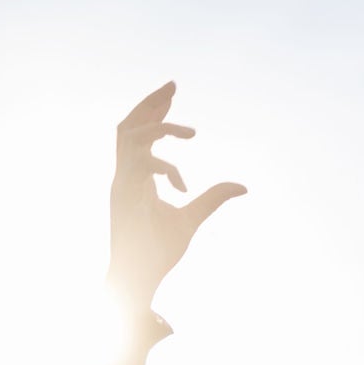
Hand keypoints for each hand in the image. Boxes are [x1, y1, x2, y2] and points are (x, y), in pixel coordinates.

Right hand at [108, 82, 246, 314]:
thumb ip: (212, 198)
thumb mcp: (192, 218)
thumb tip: (241, 185)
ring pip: (129, 139)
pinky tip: (182, 185)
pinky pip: (138, 169)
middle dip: (150, 102)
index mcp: (136, 177)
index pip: (138, 132)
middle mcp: (125, 176)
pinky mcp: (124, 200)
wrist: (138, 280)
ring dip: (158, 128)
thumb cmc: (158, 252)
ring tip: (192, 133)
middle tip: (173, 84)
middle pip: (128, 125)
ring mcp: (122, 186)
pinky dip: (162, 167)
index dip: (154, 110)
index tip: (174, 94)